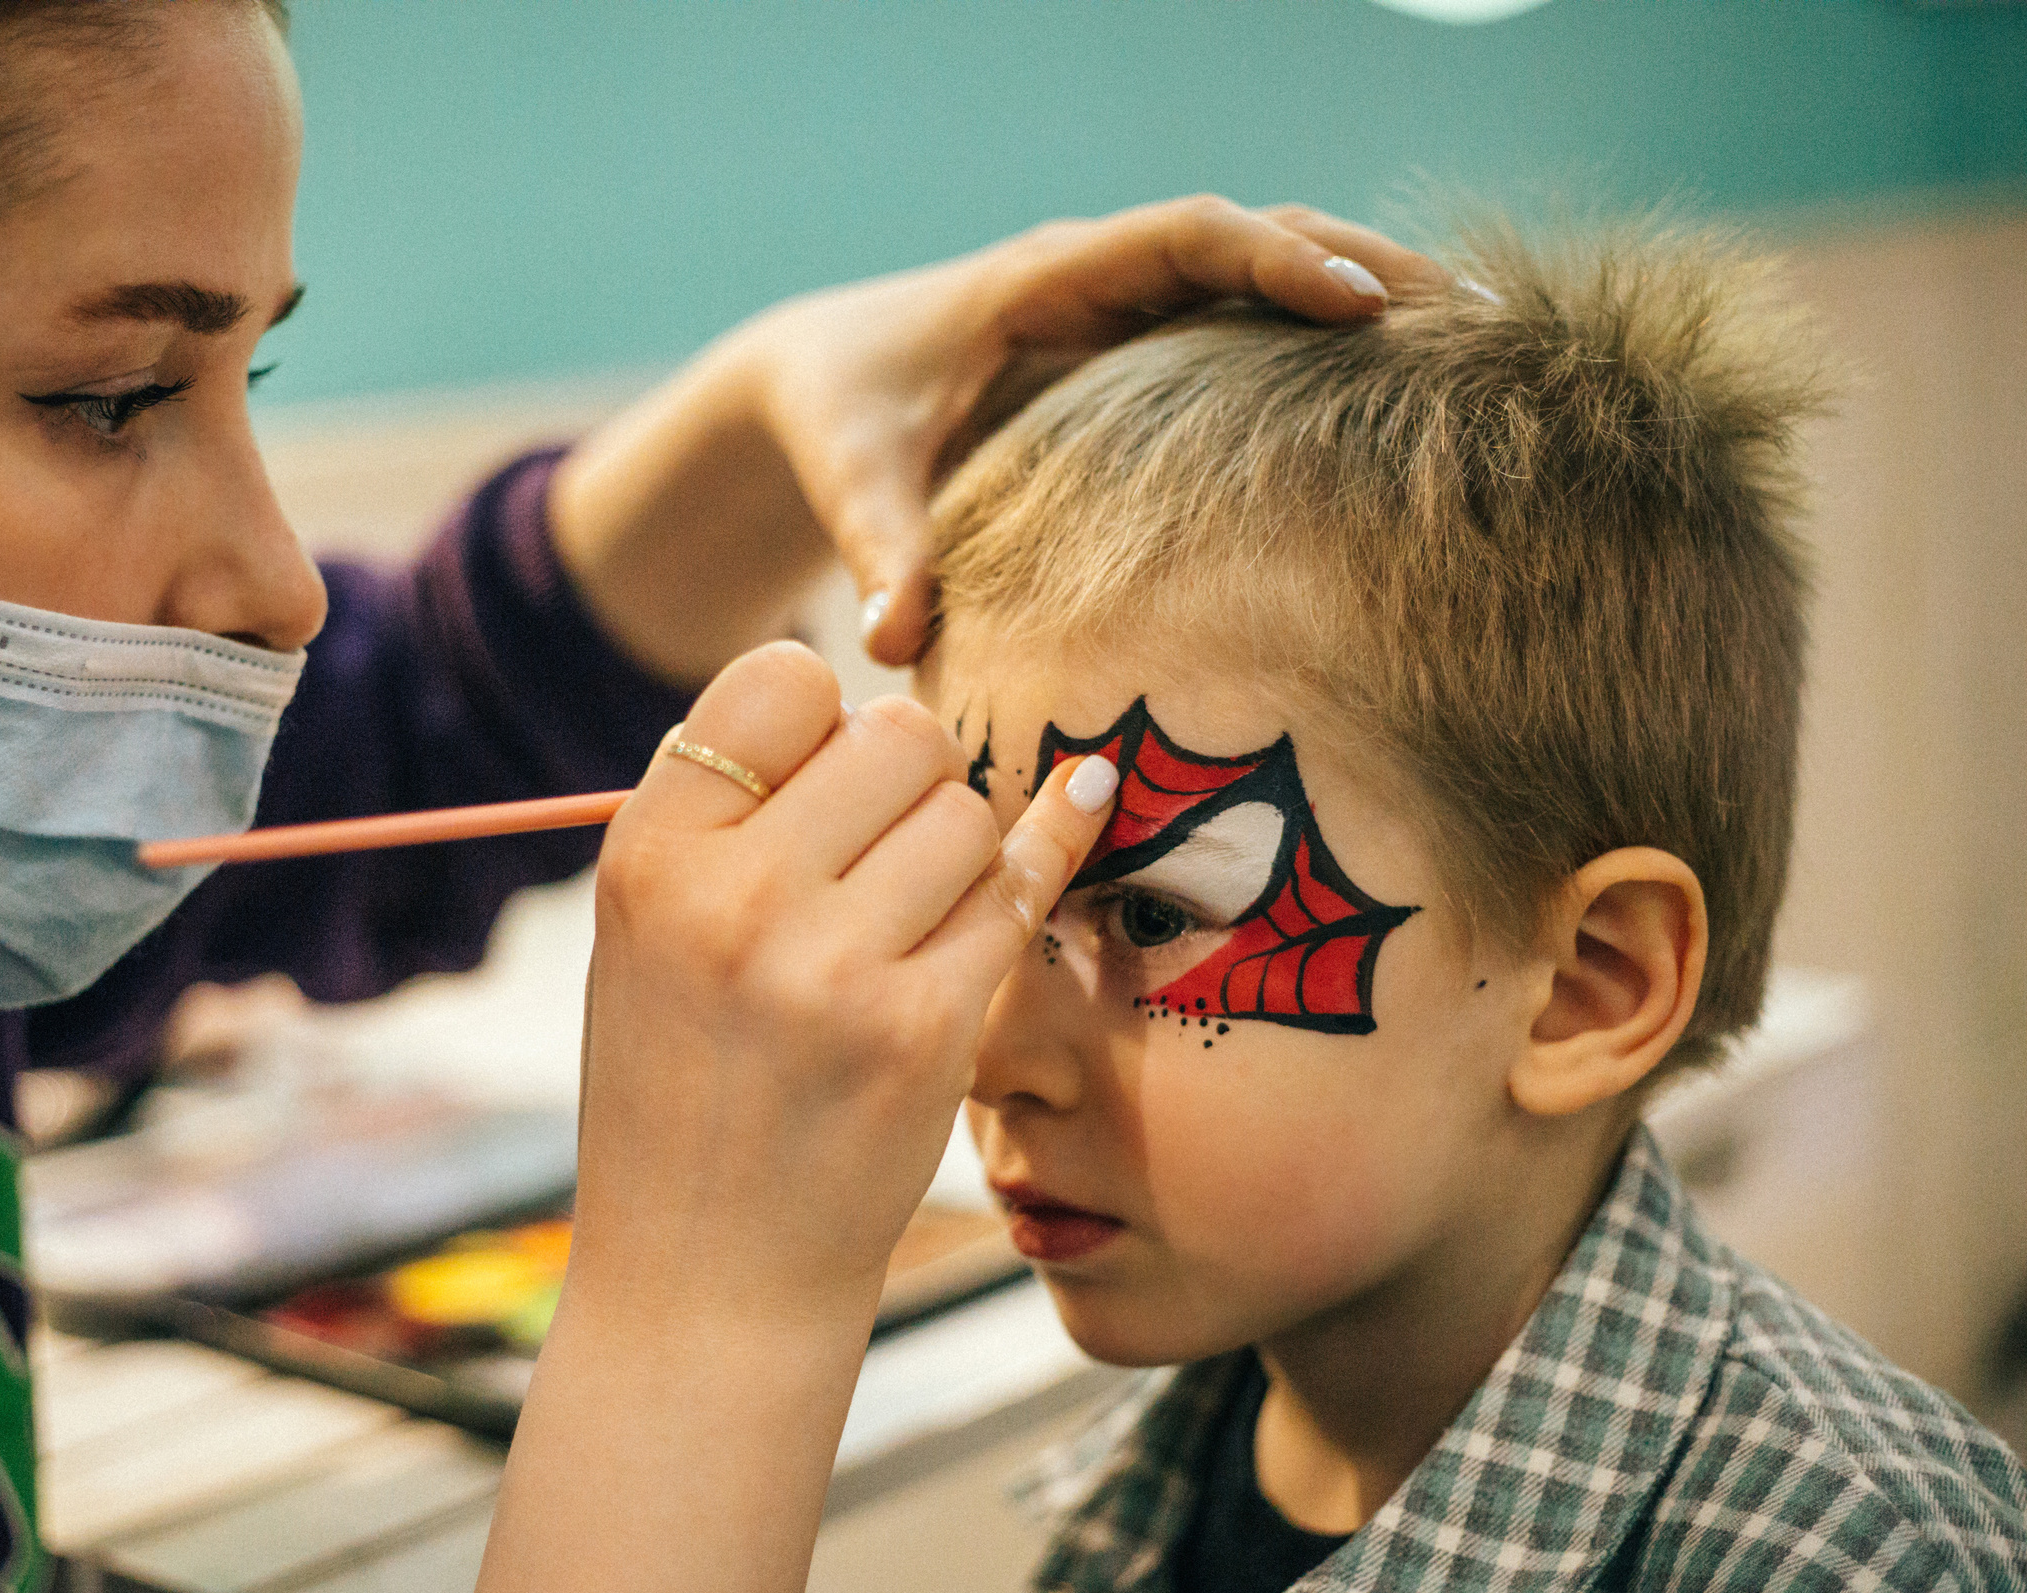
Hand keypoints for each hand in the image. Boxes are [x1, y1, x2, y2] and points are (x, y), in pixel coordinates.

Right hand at [441, 641, 1112, 1592]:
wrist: (707, 1280)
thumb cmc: (681, 1095)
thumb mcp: (647, 939)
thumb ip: (731, 818)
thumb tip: (866, 696)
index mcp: (648, 857)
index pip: (781, 679)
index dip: (822, 719)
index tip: (822, 781)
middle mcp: (734, 899)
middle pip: (897, 736)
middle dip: (911, 781)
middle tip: (883, 856)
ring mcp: (834, 968)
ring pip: (968, 815)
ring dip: (961, 853)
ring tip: (908, 924)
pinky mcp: (926, 1032)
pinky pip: (1018, 897)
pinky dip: (1027, 885)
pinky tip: (1039, 857)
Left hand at [551, 198, 1446, 679]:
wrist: (824, 384)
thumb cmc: (839, 416)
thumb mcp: (851, 476)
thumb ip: (879, 549)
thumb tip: (891, 642)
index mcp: (1045, 279)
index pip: (1184, 238)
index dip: (1274, 261)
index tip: (1358, 304)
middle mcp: (1106, 279)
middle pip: (1259, 239)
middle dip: (1361, 266)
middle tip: (1474, 320)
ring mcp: (1135, 311)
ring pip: (1272, 278)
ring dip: (1365, 302)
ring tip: (1481, 357)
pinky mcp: (1145, 355)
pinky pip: (1254, 332)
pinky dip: (1328, 351)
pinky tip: (1408, 406)